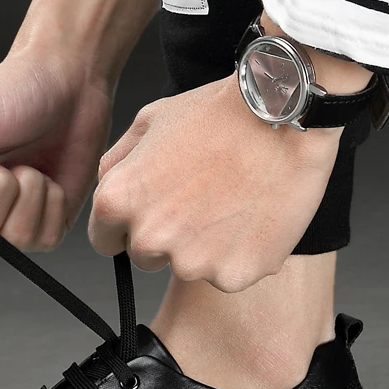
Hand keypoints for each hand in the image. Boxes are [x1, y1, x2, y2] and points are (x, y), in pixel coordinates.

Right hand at [0, 46, 113, 252]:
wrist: (68, 82)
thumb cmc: (13, 92)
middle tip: (4, 161)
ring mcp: (5, 220)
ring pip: (12, 241)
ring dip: (28, 196)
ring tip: (28, 164)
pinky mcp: (42, 225)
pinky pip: (44, 239)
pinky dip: (52, 204)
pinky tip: (49, 176)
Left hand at [88, 72, 344, 291]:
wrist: (284, 115)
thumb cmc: (218, 114)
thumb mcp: (148, 121)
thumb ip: (117, 163)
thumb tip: (106, 192)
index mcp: (116, 202)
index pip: (104, 240)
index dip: (127, 226)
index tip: (152, 212)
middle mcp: (148, 238)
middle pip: (145, 257)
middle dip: (165, 236)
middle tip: (200, 200)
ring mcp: (191, 261)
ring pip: (188, 267)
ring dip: (204, 247)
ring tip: (231, 204)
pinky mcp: (233, 274)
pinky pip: (228, 273)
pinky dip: (240, 255)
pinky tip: (253, 218)